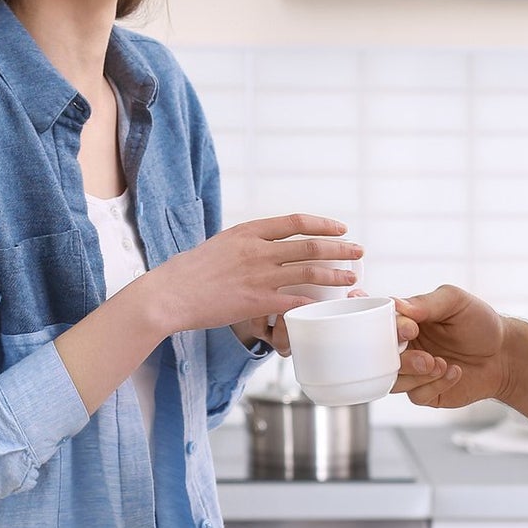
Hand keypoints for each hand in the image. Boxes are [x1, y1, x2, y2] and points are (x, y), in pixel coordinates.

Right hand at [148, 214, 362, 334]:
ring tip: (352, 277)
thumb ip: (245, 244)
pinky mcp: (255, 302)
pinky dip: (313, 302)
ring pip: (308, 272)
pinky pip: (293, 301)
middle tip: (358, 251)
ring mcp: (258, 276)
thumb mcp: (220, 245)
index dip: (323, 224)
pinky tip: (326, 305)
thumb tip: (264, 247)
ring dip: (335, 275)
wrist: (169, 293)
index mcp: (248, 232)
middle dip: (340, 248)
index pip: (296, 222)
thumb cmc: (188, 271)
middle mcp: (257, 250)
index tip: (340, 228)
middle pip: (310, 246)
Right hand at [392, 284, 508, 408]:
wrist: (504, 354)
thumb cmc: (480, 323)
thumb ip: (426, 302)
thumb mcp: (455, 302)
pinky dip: (436, 385)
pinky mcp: (425, 392)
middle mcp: (403, 347)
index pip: (379, 326)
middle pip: (380, 359)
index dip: (389, 330)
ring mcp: (412, 372)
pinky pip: (416, 395)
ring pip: (394, 381)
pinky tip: (454, 372)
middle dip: (402, 359)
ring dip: (418, 374)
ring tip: (441, 364)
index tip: (410, 329)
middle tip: (426, 356)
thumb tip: (398, 305)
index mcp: (404, 322)